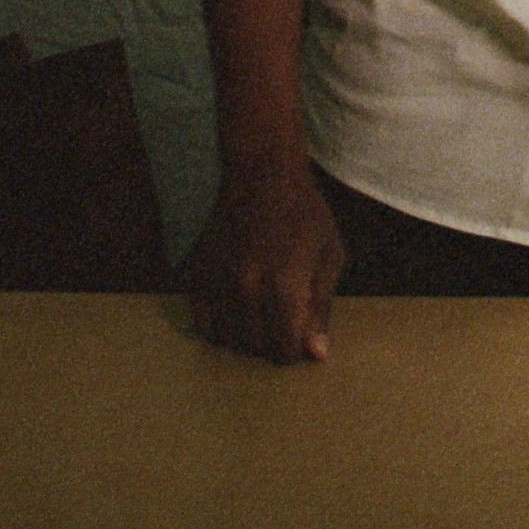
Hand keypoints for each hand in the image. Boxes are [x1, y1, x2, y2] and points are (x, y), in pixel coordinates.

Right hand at [188, 164, 345, 363]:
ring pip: (228, 339)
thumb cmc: (304, 213)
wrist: (262, 174)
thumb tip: (315, 354)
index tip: (297, 337)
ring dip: (245, 338)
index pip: (285, 349)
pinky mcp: (198, 274)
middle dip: (271, 344)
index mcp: (285, 285)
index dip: (294, 350)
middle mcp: (248, 288)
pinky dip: (218, 327)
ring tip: (259, 316)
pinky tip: (233, 311)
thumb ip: (322, 307)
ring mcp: (219, 282)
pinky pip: (202, 324)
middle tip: (279, 323)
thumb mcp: (329, 254)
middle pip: (255, 347)